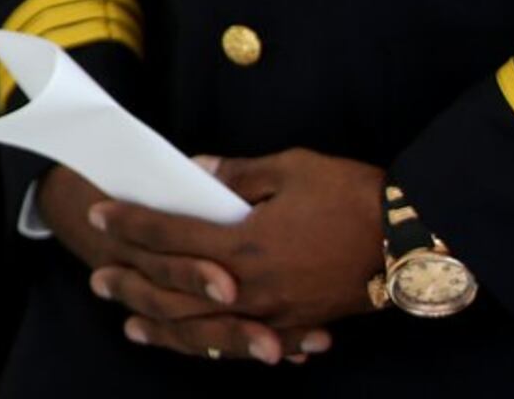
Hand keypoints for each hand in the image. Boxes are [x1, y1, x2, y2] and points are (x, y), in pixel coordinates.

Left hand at [60, 154, 372, 364]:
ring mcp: (276, 312)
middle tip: (98, 279)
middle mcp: (252, 286)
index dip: (130, 223)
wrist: (415, 240)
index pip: (170, 234)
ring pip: (205, 327)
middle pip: (176, 290)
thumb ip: (238, 173)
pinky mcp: (300, 325)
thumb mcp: (291, 168)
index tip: (99, 213)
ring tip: (131, 325)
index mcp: (243, 243)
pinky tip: (199, 344)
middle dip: (133, 283)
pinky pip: (244, 341)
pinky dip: (214, 344)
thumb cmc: (353, 195)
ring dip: (164, 326)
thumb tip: (198, 168)